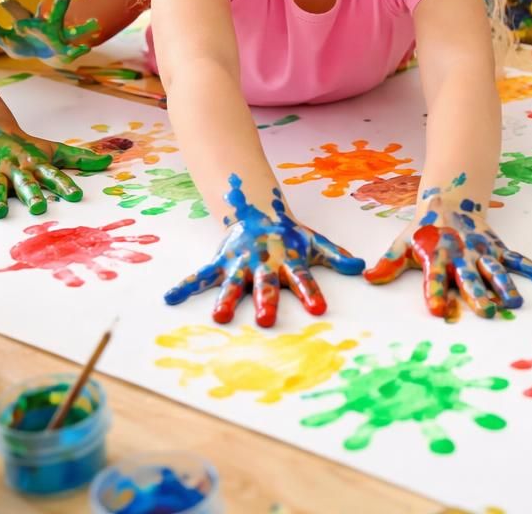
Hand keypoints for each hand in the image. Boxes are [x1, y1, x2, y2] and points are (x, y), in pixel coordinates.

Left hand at [0, 0, 97, 62]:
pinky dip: (81, 48)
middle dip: (59, 5)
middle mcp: (47, 27)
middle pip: (52, 14)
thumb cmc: (24, 43)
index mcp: (29, 22)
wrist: (47, 53)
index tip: (3, 1)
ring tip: (93, 23)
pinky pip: (75, 49)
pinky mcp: (67, 49)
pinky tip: (89, 46)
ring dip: (81, 27)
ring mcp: (60, 37)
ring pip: (71, 30)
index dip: (11, 7)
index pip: (19, 12)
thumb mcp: (5, 39)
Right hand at [0, 128, 110, 218]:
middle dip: (33, 195)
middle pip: (26, 183)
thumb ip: (80, 159)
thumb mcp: (53, 151)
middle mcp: (17, 168)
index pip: (54, 174)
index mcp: (36, 164)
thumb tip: (110, 160)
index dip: (65, 184)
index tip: (76, 196)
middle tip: (40, 208)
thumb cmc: (26, 147)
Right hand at [164, 177, 363, 326]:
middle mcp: (263, 264)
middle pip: (266, 285)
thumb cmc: (289, 236)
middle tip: (266, 320)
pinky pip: (201, 275)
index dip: (311, 293)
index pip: (303, 279)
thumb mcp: (314, 243)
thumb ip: (336, 256)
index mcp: (288, 261)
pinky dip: (185, 286)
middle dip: (266, 302)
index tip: (318, 309)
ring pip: (232, 284)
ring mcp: (240, 263)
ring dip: (226, 300)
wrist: (258, 211)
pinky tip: (170, 298)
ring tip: (219, 317)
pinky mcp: (221, 261)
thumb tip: (361, 267)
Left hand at [366, 172, 531, 317]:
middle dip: (477, 294)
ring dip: (504, 286)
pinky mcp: (497, 247)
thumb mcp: (403, 243)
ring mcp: (481, 251)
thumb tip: (367, 277)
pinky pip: (517, 258)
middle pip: (469, 277)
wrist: (449, 200)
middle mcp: (461, 254)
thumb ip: (389, 262)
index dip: (435, 292)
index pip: (434, 276)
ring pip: (494, 270)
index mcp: (436, 255)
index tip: (438, 310)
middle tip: (485, 313)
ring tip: (514, 302)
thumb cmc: (424, 230)